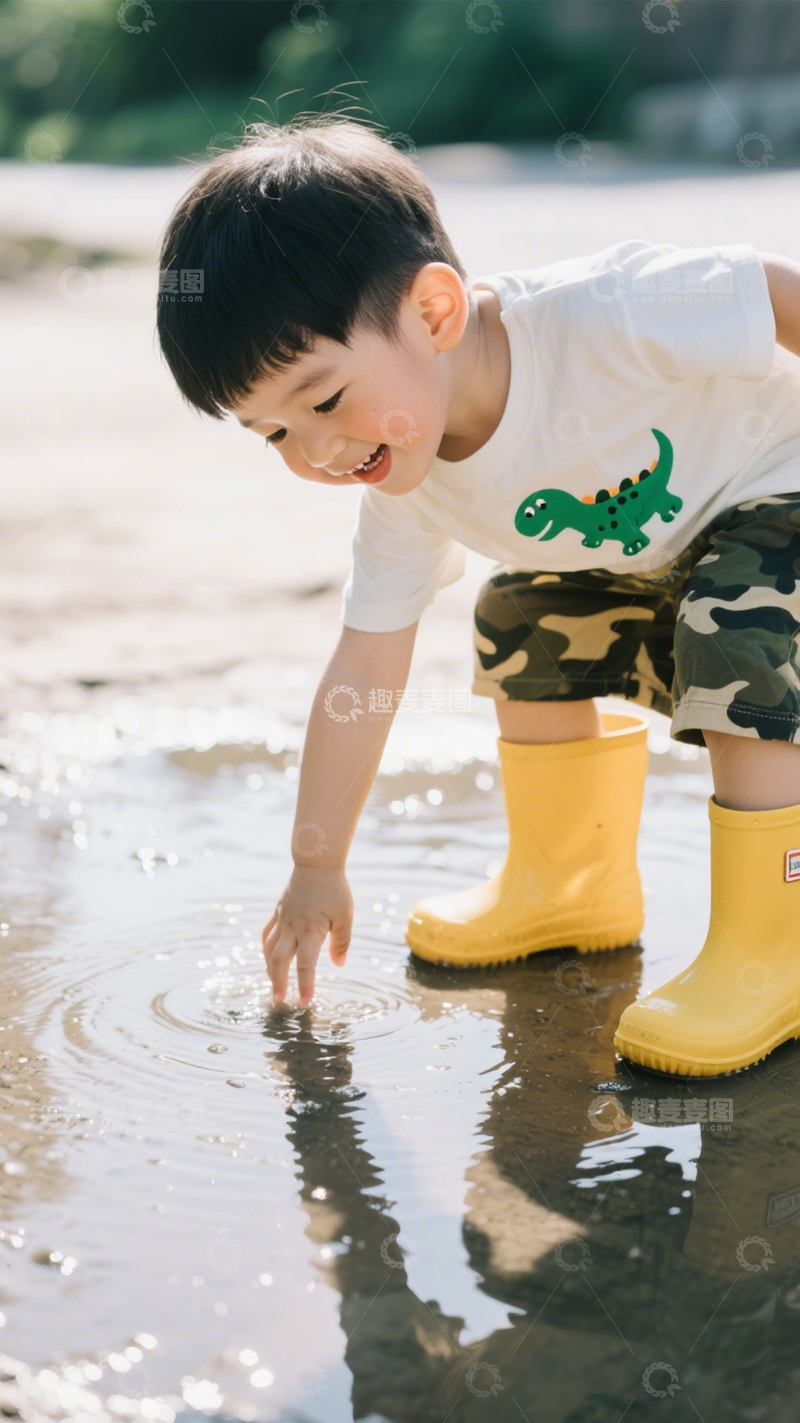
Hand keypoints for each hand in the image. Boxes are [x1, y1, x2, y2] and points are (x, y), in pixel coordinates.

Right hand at [262, 865, 352, 1006]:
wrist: (316, 863)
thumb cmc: (334, 890)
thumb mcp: (345, 917)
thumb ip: (341, 942)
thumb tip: (338, 964)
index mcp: (310, 931)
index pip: (306, 965)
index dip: (305, 985)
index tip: (305, 1003)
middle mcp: (292, 928)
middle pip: (279, 961)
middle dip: (278, 983)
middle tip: (279, 1002)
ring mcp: (282, 920)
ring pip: (269, 949)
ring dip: (270, 969)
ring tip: (274, 984)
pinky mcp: (278, 912)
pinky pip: (266, 935)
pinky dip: (266, 949)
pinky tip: (269, 957)